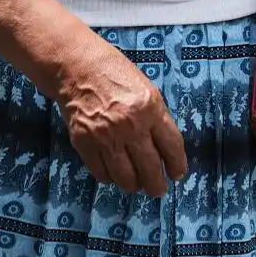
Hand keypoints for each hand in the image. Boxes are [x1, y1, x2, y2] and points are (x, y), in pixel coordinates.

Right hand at [55, 34, 186, 196]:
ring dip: (134, 186)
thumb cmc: (115, 74)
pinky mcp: (85, 144)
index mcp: (150, 108)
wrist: (77, 67)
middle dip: (157, 186)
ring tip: (136, 184)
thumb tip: (166, 151)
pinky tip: (114, 173)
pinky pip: (102, 174)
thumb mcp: (146, 90)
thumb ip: (157, 119)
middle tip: (158, 189)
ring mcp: (106, 137)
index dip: (177, 166)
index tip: (177, 174)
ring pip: (126, 178)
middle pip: (151, 169)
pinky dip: (110, 178)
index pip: (172, 147)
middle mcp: (130, 125)